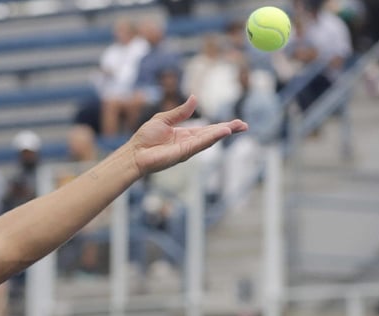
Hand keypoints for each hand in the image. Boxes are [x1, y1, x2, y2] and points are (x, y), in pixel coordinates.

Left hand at [130, 96, 247, 176]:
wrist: (134, 153)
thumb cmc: (145, 138)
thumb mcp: (164, 119)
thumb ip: (181, 111)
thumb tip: (195, 98)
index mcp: (186, 134)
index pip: (208, 129)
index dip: (222, 126)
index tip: (236, 123)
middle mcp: (189, 142)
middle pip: (213, 135)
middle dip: (228, 130)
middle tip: (244, 126)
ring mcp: (187, 149)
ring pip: (209, 139)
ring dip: (223, 133)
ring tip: (237, 127)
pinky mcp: (182, 153)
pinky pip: (199, 144)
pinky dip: (211, 138)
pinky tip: (222, 132)